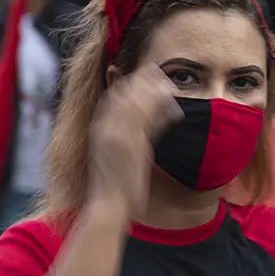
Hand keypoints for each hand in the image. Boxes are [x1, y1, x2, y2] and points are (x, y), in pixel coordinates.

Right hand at [88, 63, 182, 215]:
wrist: (109, 204)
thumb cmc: (115, 184)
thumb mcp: (115, 155)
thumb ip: (124, 139)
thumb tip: (139, 130)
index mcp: (99, 130)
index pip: (112, 98)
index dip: (126, 83)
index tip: (141, 75)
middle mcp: (105, 130)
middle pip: (123, 95)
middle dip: (140, 81)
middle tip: (158, 71)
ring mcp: (117, 137)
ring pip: (136, 104)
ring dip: (153, 92)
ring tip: (169, 84)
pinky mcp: (132, 146)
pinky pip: (148, 122)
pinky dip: (161, 112)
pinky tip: (175, 107)